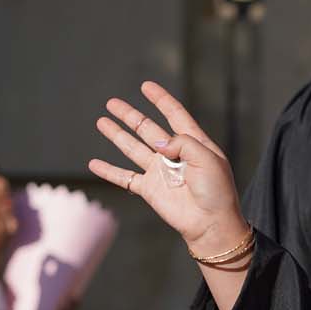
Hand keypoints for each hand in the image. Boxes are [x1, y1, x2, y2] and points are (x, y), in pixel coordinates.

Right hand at [89, 81, 247, 259]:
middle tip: (112, 102)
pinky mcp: (149, 189)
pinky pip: (125, 178)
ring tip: (101, 121)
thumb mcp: (208, 159)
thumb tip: (158, 142)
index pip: (175, 115)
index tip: (146, 86)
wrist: (210, 224)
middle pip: (147, 128)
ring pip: (132, 148)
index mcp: (193, 144)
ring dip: (116, 135)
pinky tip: (94, 164)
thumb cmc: (216, 191)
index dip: (161, 100)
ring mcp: (160, 171)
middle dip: (129, 115)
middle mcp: (174, 155)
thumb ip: (183, 143)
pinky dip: (109, 171)